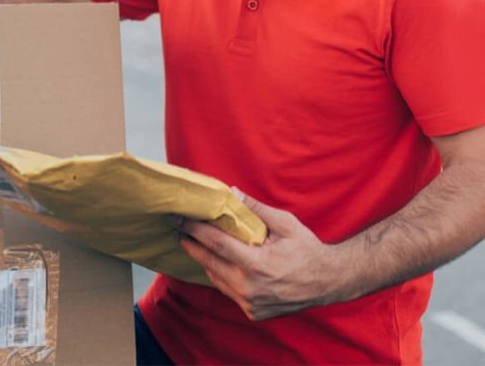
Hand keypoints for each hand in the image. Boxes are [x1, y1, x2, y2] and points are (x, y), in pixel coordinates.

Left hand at [178, 192, 345, 320]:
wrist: (328, 281)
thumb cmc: (307, 249)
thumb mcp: (285, 223)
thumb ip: (256, 209)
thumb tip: (231, 193)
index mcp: (258, 265)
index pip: (216, 244)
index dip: (195, 230)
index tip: (181, 218)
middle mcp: (251, 288)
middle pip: (209, 262)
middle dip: (190, 243)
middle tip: (177, 228)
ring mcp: (251, 303)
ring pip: (216, 278)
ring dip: (203, 259)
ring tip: (192, 241)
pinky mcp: (253, 312)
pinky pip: (227, 290)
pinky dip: (219, 274)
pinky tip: (214, 260)